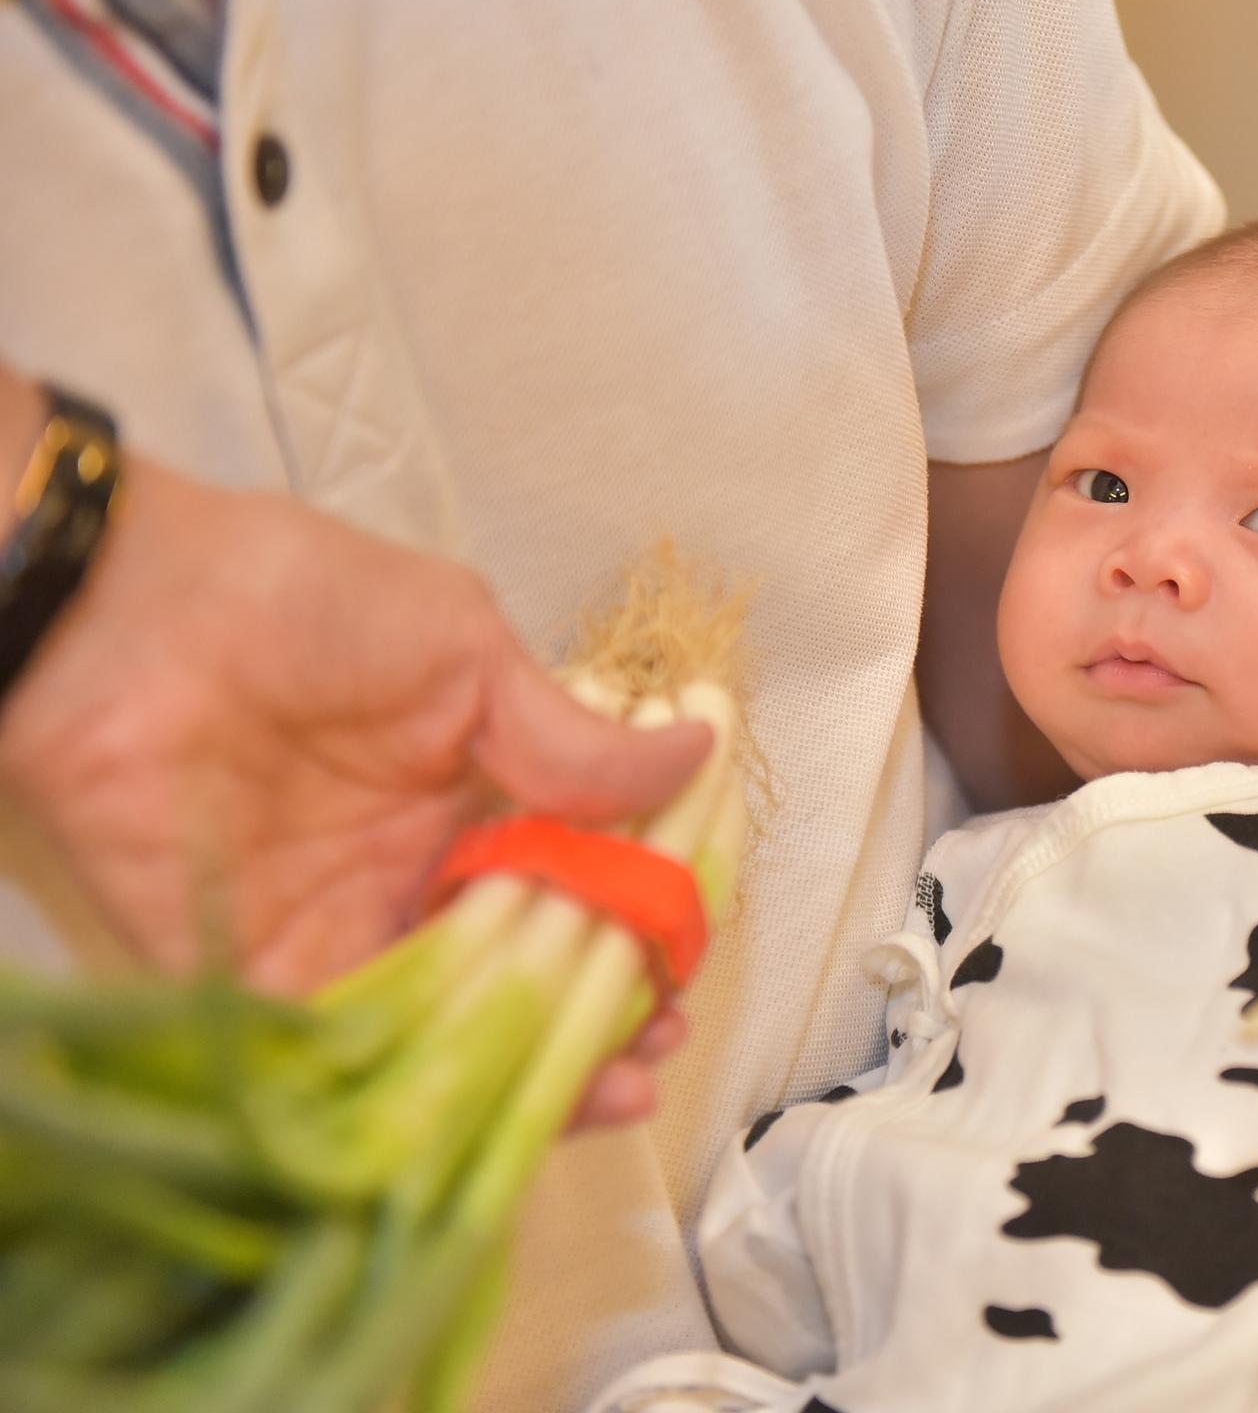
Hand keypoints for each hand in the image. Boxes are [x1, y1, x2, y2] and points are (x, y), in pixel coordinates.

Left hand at [0, 459, 711, 1121]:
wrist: (116, 615)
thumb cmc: (296, 601)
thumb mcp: (463, 648)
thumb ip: (568, 734)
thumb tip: (696, 754)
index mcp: (468, 796)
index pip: (571, 881)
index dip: (631, 924)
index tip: (682, 958)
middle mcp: (408, 875)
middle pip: (520, 971)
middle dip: (597, 1017)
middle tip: (654, 1042)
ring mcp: (335, 932)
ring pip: (449, 1027)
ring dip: (530, 1067)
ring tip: (613, 1087)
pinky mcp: (253, 981)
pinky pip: (345, 1056)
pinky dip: (416, 1090)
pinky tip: (491, 1102)